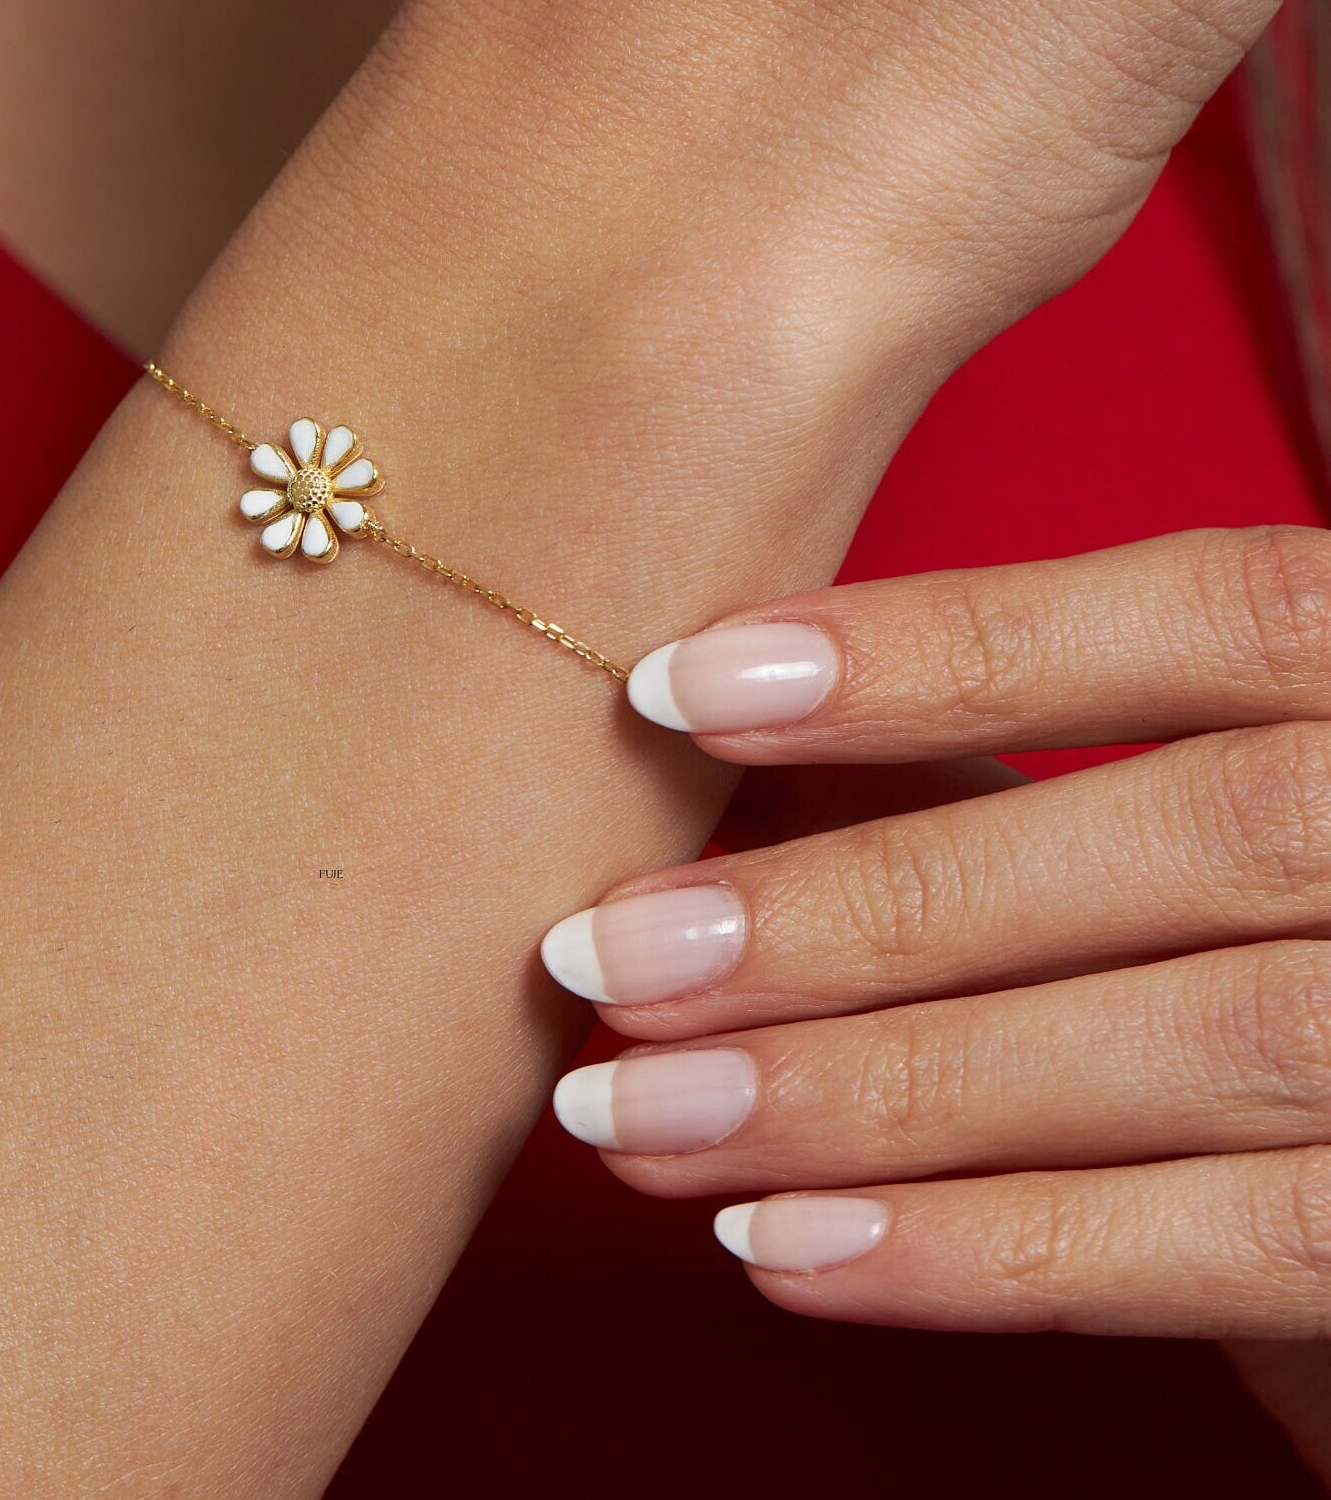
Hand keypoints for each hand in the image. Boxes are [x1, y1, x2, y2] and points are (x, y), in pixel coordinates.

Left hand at [541, 526, 1330, 1351]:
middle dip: (860, 906)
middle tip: (601, 956)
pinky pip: (1246, 1246)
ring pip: (1194, 1049)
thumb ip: (989, 763)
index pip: (1201, 611)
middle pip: (1184, 842)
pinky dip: (995, 1253)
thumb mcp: (1170, 795)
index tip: (673, 687)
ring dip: (874, 1094)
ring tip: (638, 1117)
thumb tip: (705, 743)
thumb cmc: (1264, 917)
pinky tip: (784, 1248)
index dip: (936, 643)